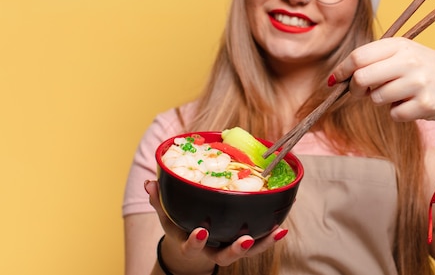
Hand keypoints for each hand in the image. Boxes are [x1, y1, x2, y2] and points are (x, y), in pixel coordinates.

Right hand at [145, 180, 287, 272]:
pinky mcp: (245, 242)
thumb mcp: (167, 217)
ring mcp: (230, 248)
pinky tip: (282, 226)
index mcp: (193, 244)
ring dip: (263, 243)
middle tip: (244, 240)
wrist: (192, 249)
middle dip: (236, 250)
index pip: (192, 247)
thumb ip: (159, 201)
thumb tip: (149, 183)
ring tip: (277, 231)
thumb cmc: (181, 226)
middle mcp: (214, 250)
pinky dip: (271, 235)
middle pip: (226, 256)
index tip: (200, 231)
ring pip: (248, 252)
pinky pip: (259, 241)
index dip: (196, 242)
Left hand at [331, 37, 434, 125]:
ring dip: (381, 100)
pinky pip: (394, 114)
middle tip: (360, 92)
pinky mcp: (425, 104)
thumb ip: (374, 61)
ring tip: (399, 94)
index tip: (336, 79)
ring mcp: (418, 82)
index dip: (343, 70)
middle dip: (355, 88)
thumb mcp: (404, 55)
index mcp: (400, 45)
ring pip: (377, 98)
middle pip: (362, 77)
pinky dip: (398, 113)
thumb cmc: (424, 70)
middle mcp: (409, 61)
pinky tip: (412, 104)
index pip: (359, 56)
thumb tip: (339, 77)